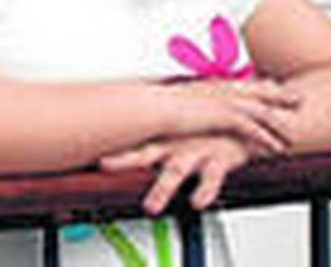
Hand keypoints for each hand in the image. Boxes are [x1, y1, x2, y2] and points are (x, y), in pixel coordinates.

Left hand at [100, 134, 251, 214]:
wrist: (245, 122)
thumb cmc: (206, 131)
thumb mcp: (178, 131)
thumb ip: (153, 138)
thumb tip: (123, 134)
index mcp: (162, 140)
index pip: (130, 143)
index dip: (109, 147)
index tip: (84, 150)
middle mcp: (174, 146)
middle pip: (144, 154)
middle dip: (123, 160)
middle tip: (104, 164)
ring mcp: (194, 152)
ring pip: (174, 172)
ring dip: (161, 190)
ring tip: (151, 208)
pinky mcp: (219, 161)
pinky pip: (211, 179)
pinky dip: (204, 192)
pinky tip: (198, 202)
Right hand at [159, 78, 300, 154]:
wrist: (149, 107)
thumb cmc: (153, 103)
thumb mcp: (170, 97)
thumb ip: (181, 99)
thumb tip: (177, 102)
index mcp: (209, 82)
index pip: (239, 81)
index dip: (258, 84)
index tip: (271, 83)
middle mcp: (220, 88)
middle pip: (258, 90)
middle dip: (279, 94)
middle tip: (298, 98)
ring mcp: (224, 101)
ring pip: (262, 111)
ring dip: (279, 123)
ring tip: (293, 135)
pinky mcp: (225, 116)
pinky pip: (253, 128)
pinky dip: (267, 138)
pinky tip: (277, 148)